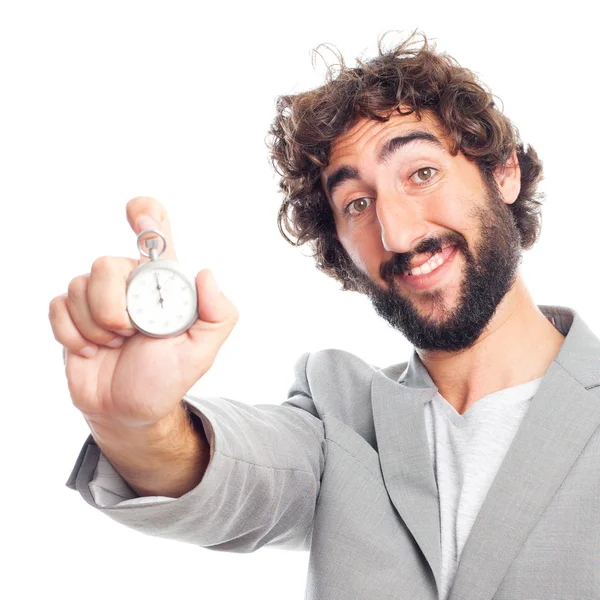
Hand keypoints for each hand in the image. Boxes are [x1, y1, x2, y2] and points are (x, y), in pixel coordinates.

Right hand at [48, 197, 238, 428]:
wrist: (129, 410)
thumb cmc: (166, 378)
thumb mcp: (202, 351)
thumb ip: (217, 314)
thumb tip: (207, 273)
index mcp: (163, 283)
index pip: (156, 235)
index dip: (147, 215)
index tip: (137, 215)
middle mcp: (129, 282)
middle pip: (107, 264)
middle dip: (114, 308)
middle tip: (130, 334)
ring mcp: (98, 296)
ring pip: (79, 286)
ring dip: (97, 328)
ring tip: (115, 346)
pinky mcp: (71, 313)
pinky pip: (59, 306)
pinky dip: (74, 335)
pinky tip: (93, 351)